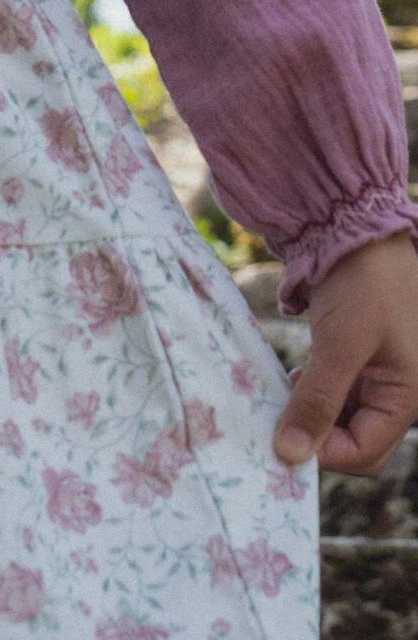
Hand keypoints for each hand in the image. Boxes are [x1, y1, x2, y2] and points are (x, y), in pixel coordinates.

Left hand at [272, 228, 417, 472]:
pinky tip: (288, 379)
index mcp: (406, 394)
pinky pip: (334, 385)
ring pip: (341, 411)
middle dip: (317, 434)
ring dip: (310, 411)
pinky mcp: (356, 349)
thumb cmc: (362, 284)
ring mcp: (377, 368)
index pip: (365, 451)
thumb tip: (291, 455)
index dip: (324, 453)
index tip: (279, 442)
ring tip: (277, 400)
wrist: (358, 224)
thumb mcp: (340, 346)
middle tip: (274, 424)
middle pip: (355, 437)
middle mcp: (396, 387)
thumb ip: (317, 401)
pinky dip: (311, 388)